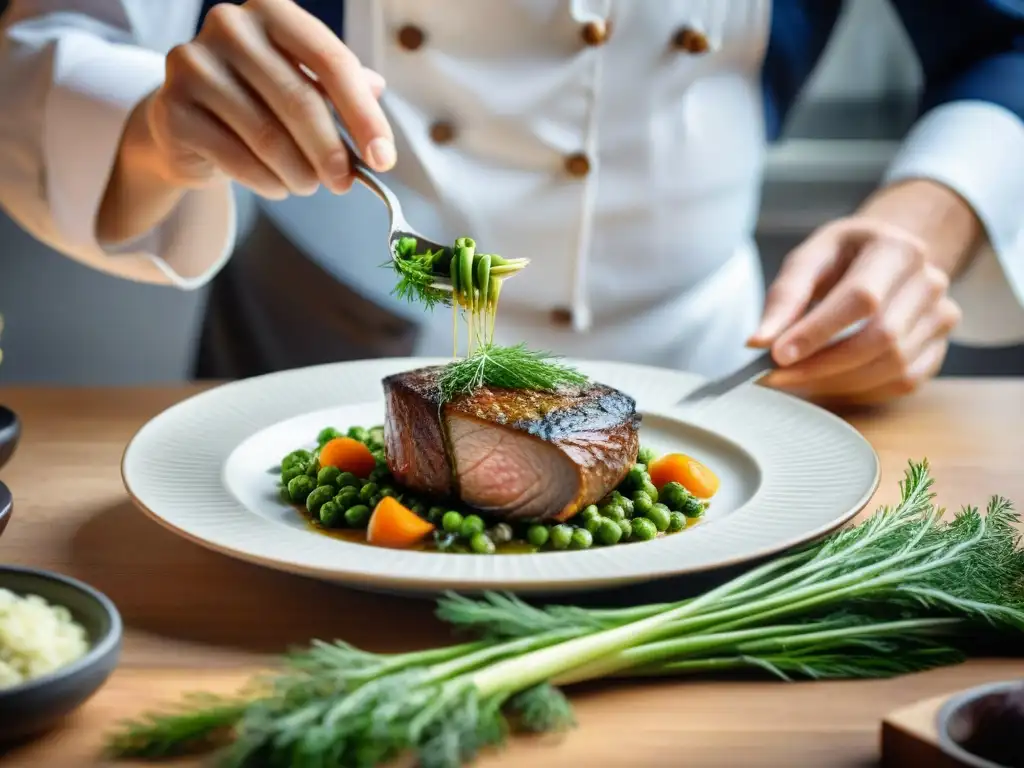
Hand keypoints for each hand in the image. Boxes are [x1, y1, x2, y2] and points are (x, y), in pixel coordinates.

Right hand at [137, 0, 392, 199]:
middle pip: (300, 100)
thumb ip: (341, 87)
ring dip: (299, 172)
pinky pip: (236, 158)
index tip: (384, 160)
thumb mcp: (304, 84)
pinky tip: (277, 186)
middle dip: (331, 153)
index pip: (332, 62)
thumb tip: (378, 91)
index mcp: (273, 11)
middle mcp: (230, 26)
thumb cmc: (259, 99)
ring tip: (309, 185)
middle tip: (345, 184)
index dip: (364, 116)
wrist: (190, 120)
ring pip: (268, 135)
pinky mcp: (172, 107)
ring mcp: (193, 63)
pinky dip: (267, 181)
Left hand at [749, 216, 962, 405]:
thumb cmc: (842, 258)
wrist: (885, 257)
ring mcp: (941, 315)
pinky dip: (860, 390)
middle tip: (777, 375)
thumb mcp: (808, 260)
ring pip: (893, 366)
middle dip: (823, 364)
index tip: (777, 355)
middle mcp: (929, 281)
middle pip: (881, 337)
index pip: (861, 299)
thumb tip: (759, 342)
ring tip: (795, 379)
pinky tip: (827, 382)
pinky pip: (903, 382)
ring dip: (837, 382)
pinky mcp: (939, 346)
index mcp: (897, 249)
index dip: (818, 332)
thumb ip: (785, 298)